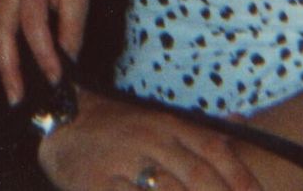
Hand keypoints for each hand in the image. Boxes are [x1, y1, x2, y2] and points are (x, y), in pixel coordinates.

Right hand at [35, 90, 263, 190]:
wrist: (62, 121)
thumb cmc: (119, 127)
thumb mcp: (160, 119)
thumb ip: (199, 129)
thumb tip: (240, 123)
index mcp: (168, 123)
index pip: (215, 150)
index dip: (241, 178)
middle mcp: (149, 137)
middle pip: (196, 174)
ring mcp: (122, 159)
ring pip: (165, 190)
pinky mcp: (97, 182)